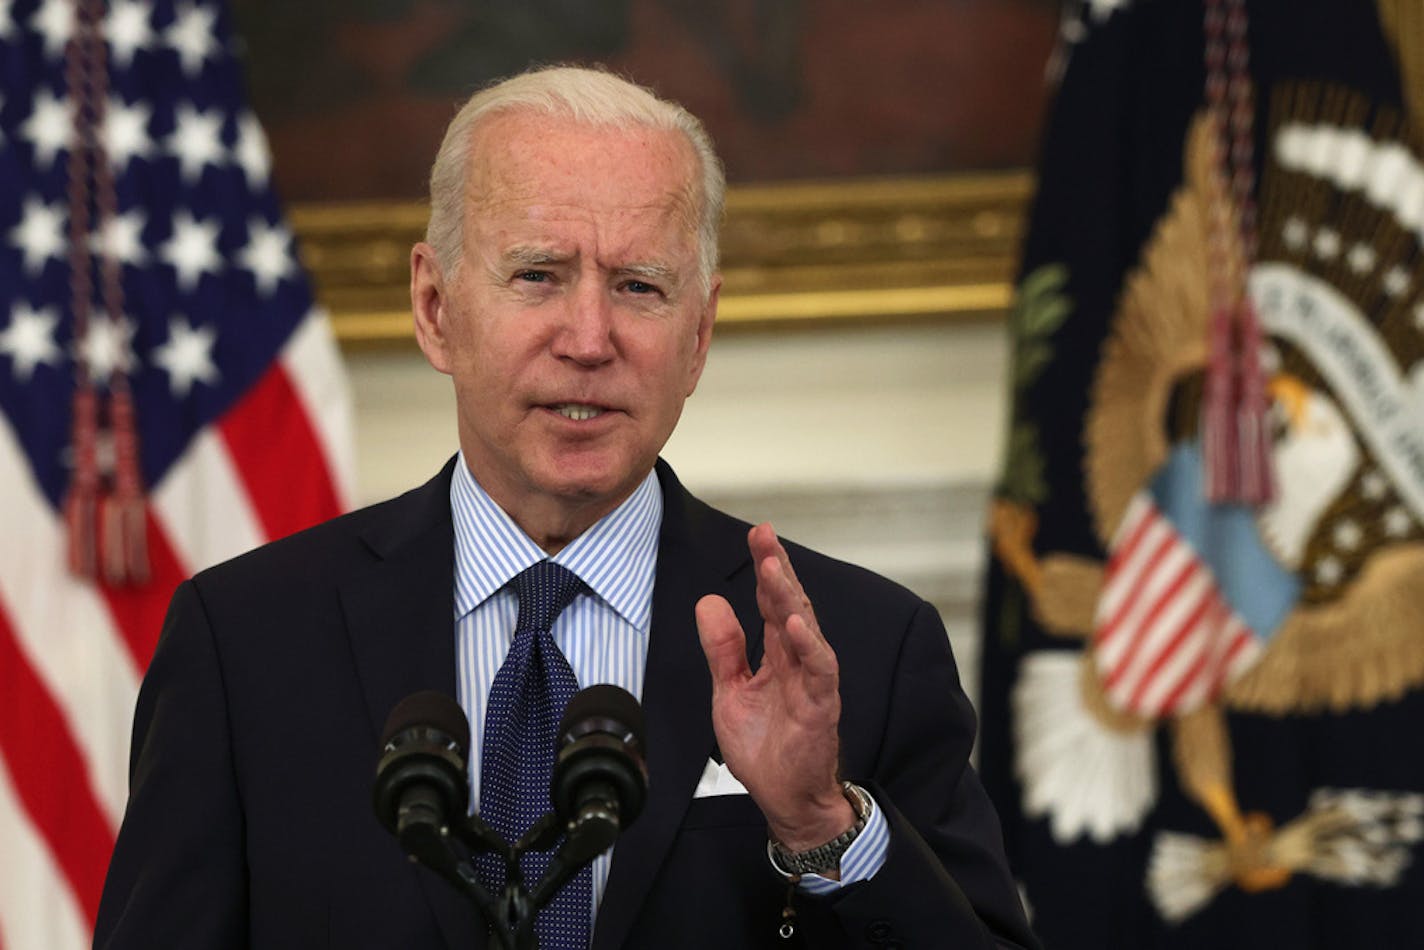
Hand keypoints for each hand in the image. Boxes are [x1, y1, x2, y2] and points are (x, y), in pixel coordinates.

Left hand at [695, 523, 854, 850]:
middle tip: (765, 536)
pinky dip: (810, 647)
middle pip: (790, 604)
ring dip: (791, 598)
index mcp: (776, 654)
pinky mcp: (821, 706)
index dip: (765, 568)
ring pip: (806, 630)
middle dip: (778, 569)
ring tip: (774, 570)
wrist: (784, 798)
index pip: (771, 603)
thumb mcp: (729, 692)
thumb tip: (709, 602)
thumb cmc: (765, 747)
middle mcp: (798, 660)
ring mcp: (812, 681)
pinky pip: (820, 671)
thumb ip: (723, 649)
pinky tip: (797, 625)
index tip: (758, 535)